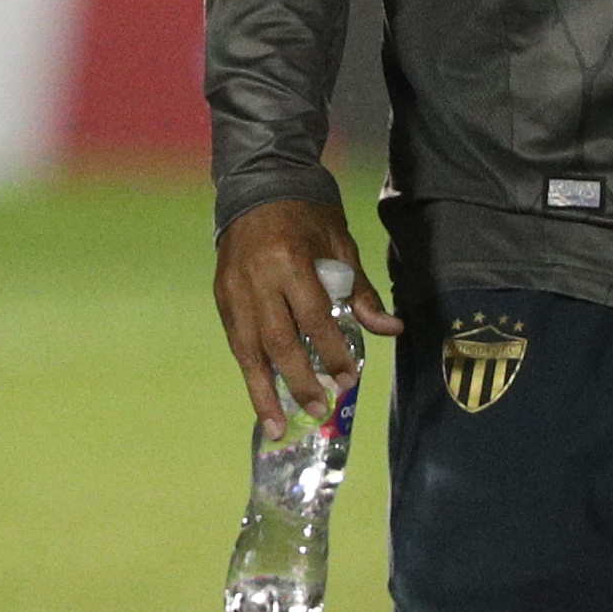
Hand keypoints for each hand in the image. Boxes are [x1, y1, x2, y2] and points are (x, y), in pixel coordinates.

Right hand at [213, 190, 370, 436]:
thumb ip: (360, 291)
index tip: (349, 380)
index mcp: (290, 261)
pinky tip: (262, 399)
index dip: (332, 352)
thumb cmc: (306, 214)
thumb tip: (391, 330)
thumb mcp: (340, 244)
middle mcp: (256, 279)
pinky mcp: (221, 297)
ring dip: (264, 391)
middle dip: (299, 381)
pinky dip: (250, 373)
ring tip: (278, 426)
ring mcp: (233, 290)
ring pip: (247, 350)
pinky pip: (237, 342)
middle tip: (320, 410)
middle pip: (278, 341)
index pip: (313, 318)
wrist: (257, 185)